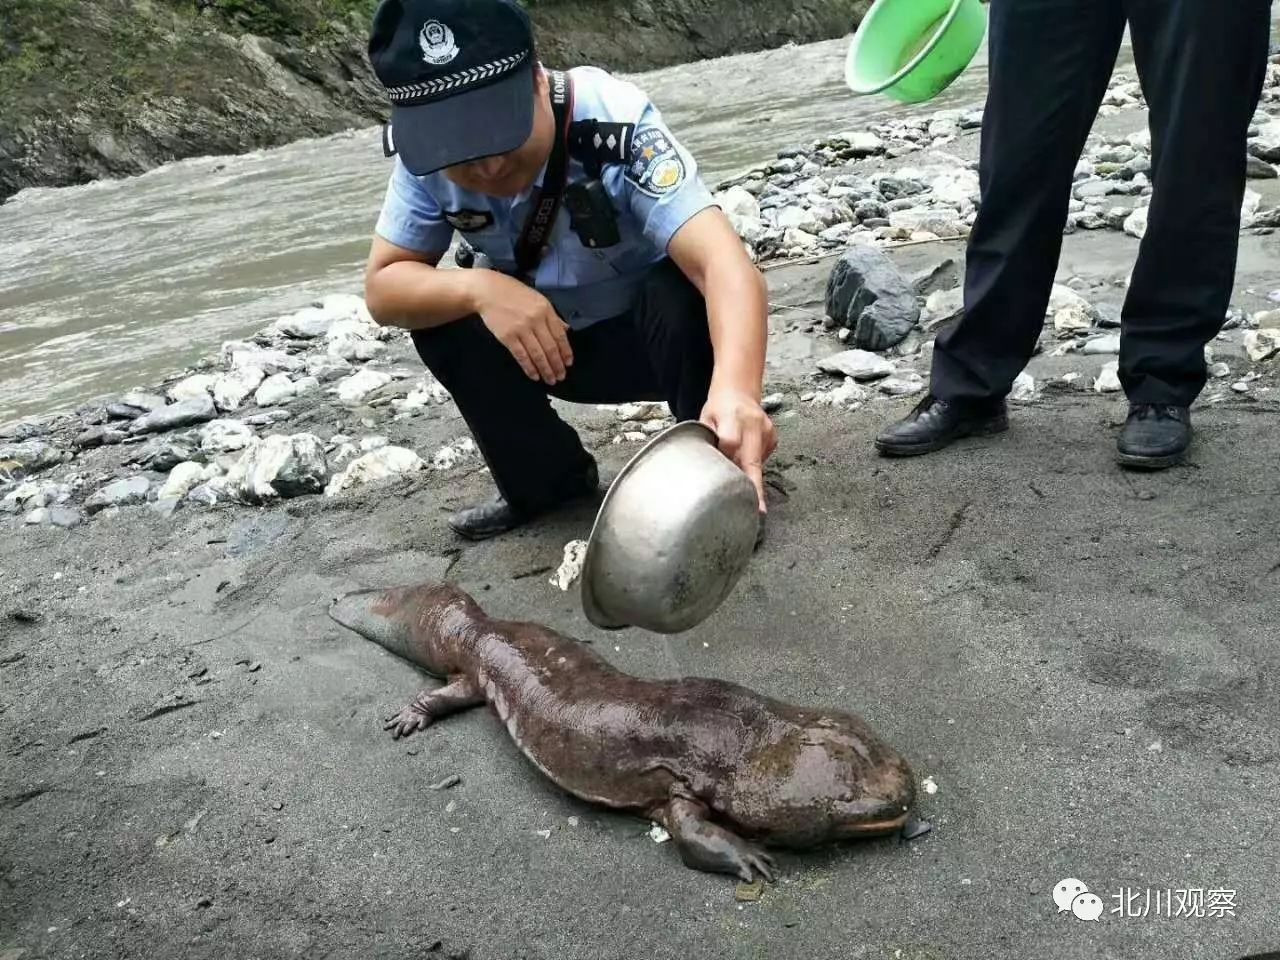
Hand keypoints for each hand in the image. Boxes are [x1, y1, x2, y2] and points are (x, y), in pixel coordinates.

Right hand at [471, 272, 573, 384]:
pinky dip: (529, 368)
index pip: (560, 335)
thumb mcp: (538, 299)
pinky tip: (534, 376)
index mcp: (546, 310)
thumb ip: (552, 315)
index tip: (568, 363)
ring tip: (550, 380)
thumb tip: (566, 330)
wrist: (488, 291)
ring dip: (545, 370)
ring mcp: (521, 329)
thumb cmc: (514, 293)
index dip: (565, 352)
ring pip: (537, 354)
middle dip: (557, 365)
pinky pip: (521, 356)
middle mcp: (536, 320)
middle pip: (550, 348)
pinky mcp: (507, 337)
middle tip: (561, 376)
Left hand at [700, 387, 776, 513]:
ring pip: (757, 463)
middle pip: (753, 461)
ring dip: (746, 473)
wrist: (739, 390)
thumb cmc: (718, 408)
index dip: (729, 466)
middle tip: (758, 510)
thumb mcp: (705, 420)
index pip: (731, 446)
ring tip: (735, 465)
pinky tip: (745, 452)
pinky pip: (762, 458)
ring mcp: (766, 431)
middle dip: (755, 487)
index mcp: (732, 419)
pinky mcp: (773, 437)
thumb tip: (706, 471)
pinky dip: (752, 462)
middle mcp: (753, 425)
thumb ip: (707, 442)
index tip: (728, 487)